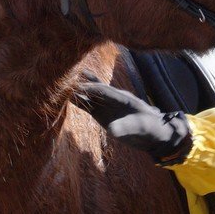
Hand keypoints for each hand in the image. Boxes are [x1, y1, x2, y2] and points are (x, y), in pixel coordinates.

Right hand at [73, 77, 192, 163]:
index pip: (103, 90)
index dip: (90, 88)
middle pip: (93, 89)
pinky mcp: (102, 115)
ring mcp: (107, 106)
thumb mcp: (140, 128)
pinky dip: (78, 101)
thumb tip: (113, 129)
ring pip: (89, 96)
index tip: (76, 88)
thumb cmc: (150, 128)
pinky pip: (88, 106)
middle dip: (80, 85)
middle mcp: (113, 99)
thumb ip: (127, 127)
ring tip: (60, 86)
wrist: (154, 133)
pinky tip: (67, 97)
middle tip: (63, 80)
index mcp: (122, 98)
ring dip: (76, 92)